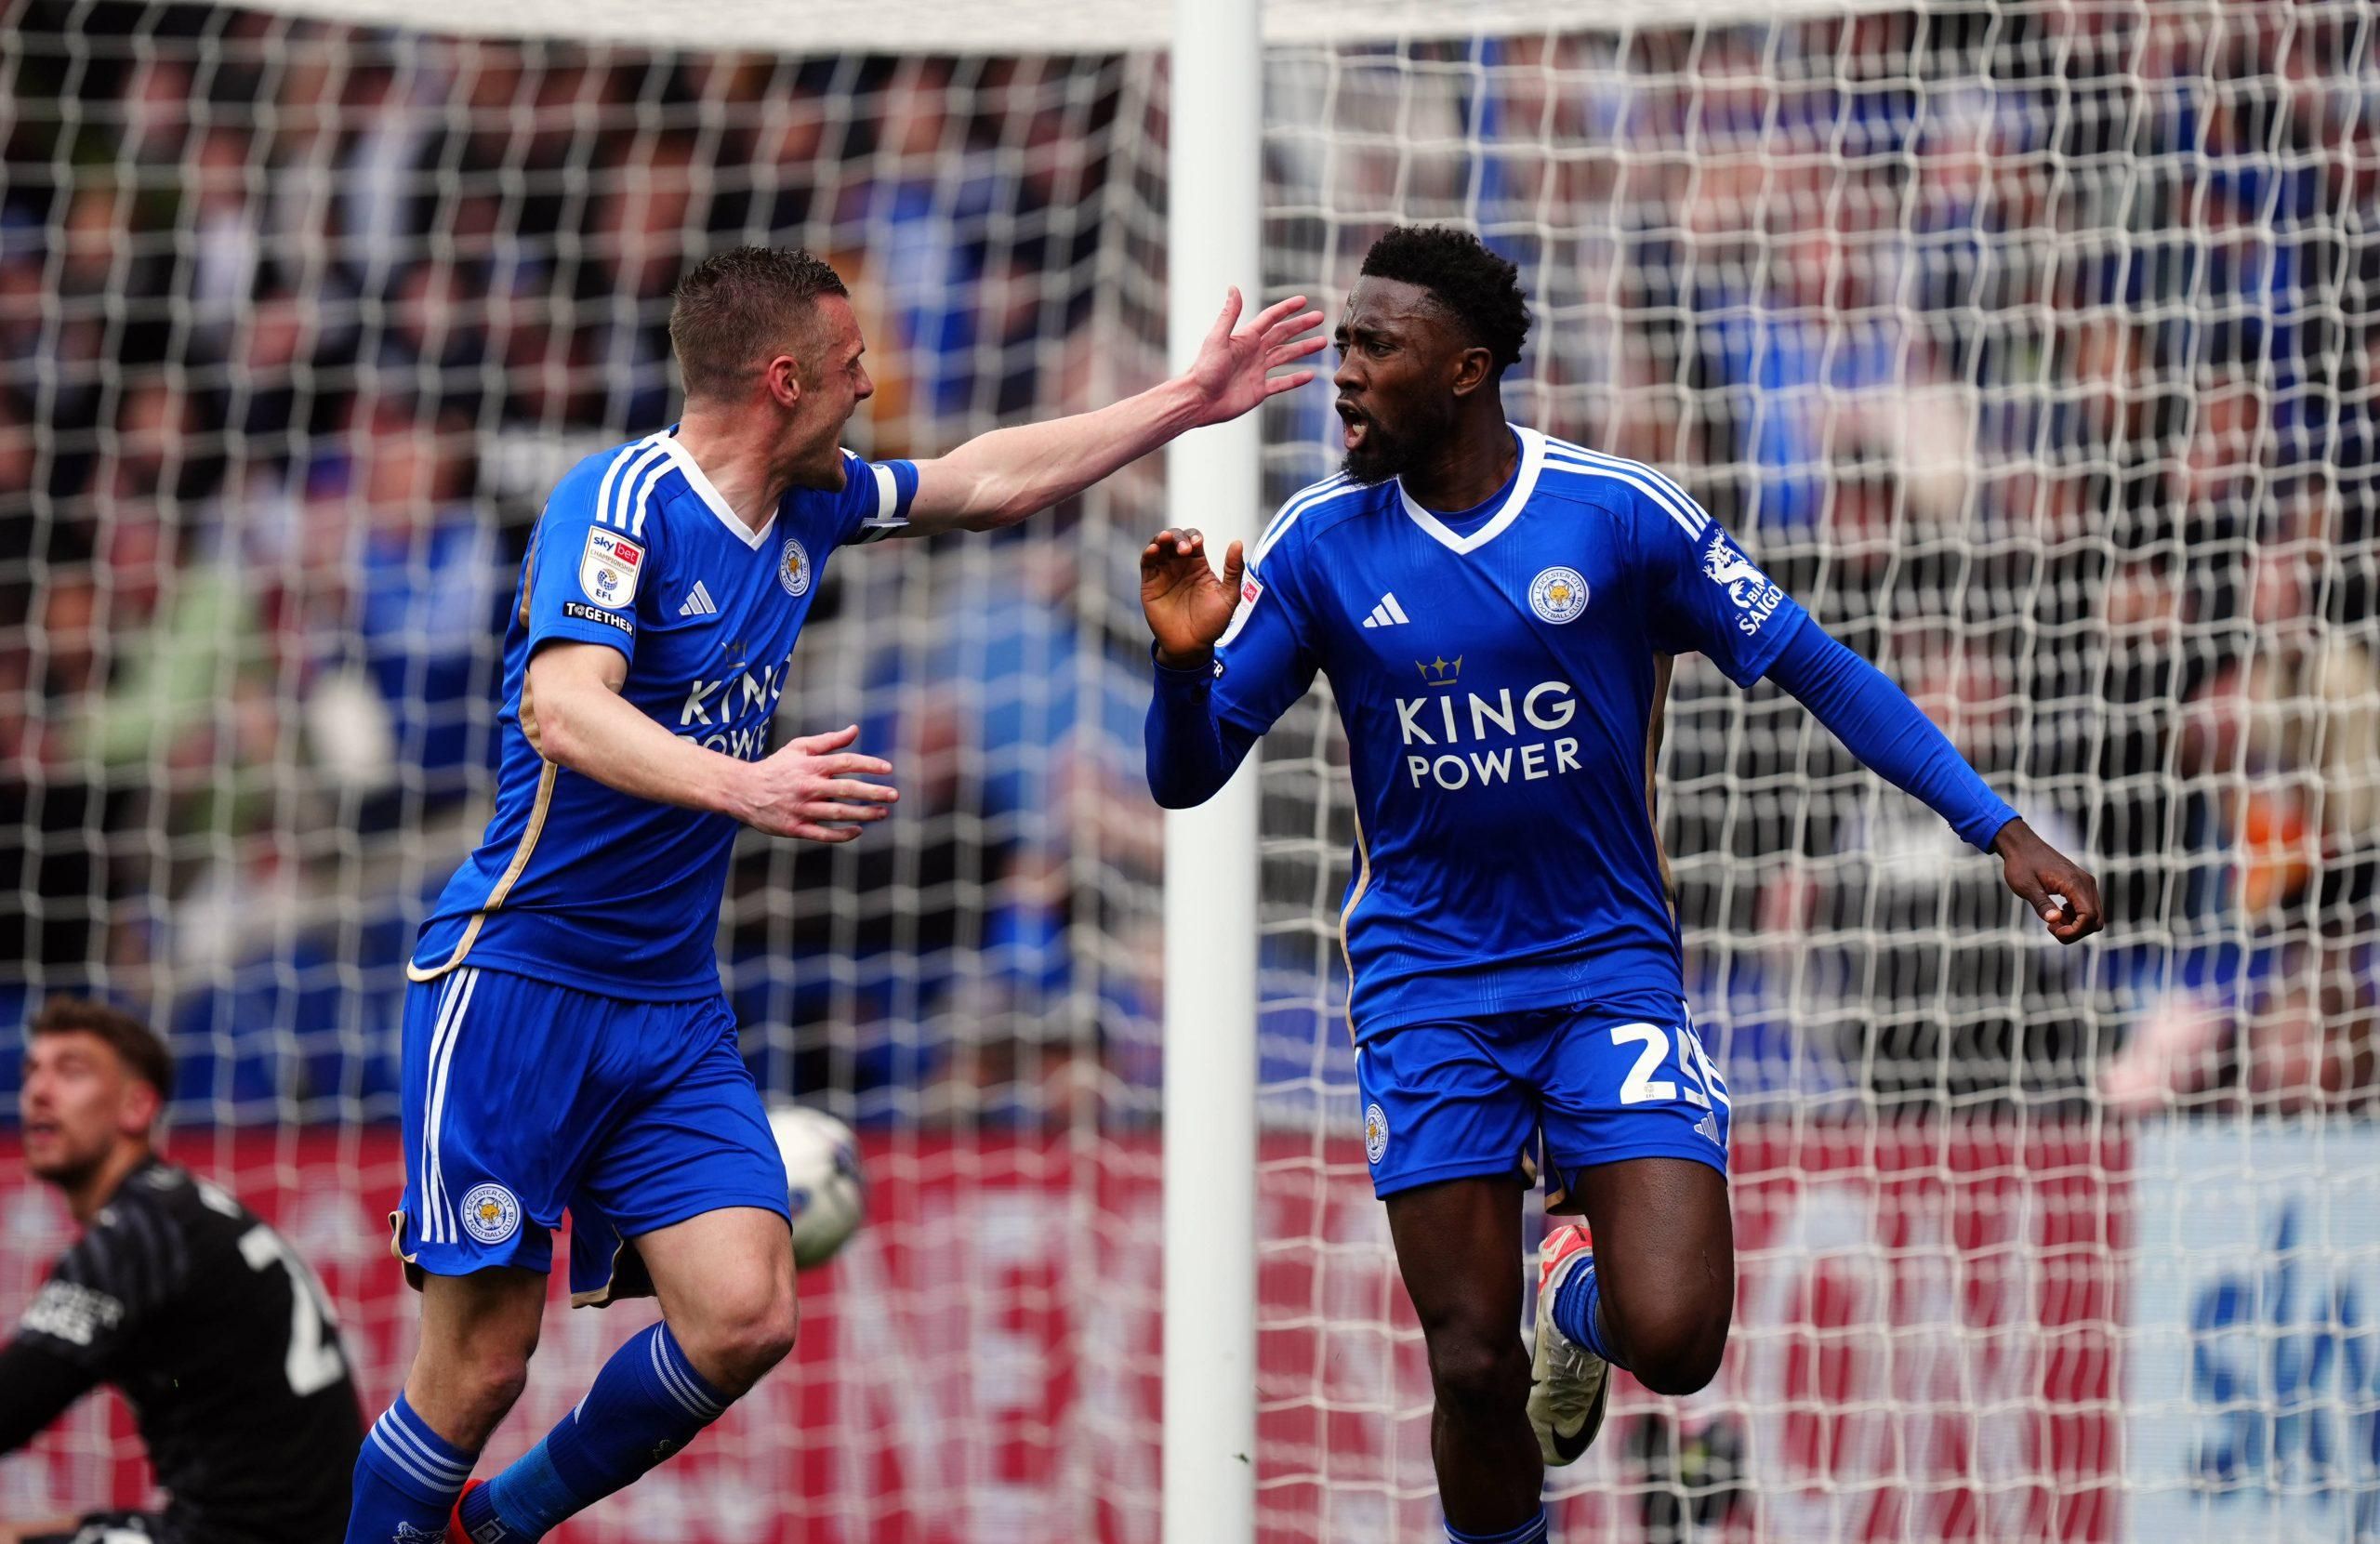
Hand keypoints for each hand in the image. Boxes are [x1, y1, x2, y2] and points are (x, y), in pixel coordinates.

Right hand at [735, 724, 897, 842]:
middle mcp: (808, 786)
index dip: (869, 765)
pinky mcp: (795, 828)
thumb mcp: (799, 748)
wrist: (743, 790)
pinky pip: (823, 834)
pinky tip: (858, 830)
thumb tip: (854, 729)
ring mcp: (801, 809)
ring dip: (864, 814)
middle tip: (894, 795)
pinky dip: (842, 834)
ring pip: (838, 813)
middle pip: (846, 789)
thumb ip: (828, 741)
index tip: (888, 769)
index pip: (845, 762)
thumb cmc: (776, 767)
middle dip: (873, 793)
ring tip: (882, 813)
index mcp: (810, 765)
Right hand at [1141, 527, 1242, 667]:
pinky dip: (1148, 552)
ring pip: (1159, 546)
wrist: (1192, 646)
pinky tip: (1154, 549)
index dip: (1194, 536)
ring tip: (1166, 540)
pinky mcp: (1150, 584)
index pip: (1193, 539)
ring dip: (1161, 538)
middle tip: (1185, 549)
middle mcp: (1180, 566)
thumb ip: (1234, 570)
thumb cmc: (1212, 623)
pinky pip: (1146, 563)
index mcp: (1198, 565)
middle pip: (1175, 538)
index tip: (1197, 543)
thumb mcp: (1229, 596)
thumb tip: (1237, 543)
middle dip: (1178, 537)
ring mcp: (1164, 573)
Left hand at [1180, 288, 1326, 426]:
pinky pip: (1282, 383)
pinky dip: (1296, 379)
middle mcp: (1254, 352)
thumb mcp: (1217, 339)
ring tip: (1322, 342)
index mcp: (1246, 339)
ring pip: (1286, 356)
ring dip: (1304, 349)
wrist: (1199, 400)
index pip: (1271, 319)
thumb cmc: (1204, 369)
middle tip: (1320, 317)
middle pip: (1283, 334)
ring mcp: (1257, 371)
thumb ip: (1229, 315)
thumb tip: (1233, 287)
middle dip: (1301, 325)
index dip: (1286, 309)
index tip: (1303, 300)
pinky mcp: (1259, 390)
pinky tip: (1310, 375)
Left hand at [1993, 818, 2104, 942]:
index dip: (2073, 931)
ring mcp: (2085, 883)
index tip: (2052, 929)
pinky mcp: (2081, 885)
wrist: (2022, 845)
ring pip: (2094, 916)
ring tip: (2051, 919)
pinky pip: (2088, 908)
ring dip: (2075, 925)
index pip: (2089, 917)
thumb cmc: (2021, 863)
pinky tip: (2057, 912)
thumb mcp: (2025, 886)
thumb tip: (2054, 921)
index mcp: (2074, 883)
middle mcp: (2086, 883)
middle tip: (2051, 927)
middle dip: (2076, 931)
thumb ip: (2041, 904)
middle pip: (2096, 920)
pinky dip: (2075, 917)